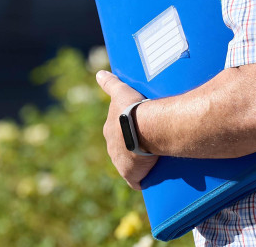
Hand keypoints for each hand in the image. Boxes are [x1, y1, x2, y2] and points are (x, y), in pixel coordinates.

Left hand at [95, 70, 158, 189]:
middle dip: (133, 148)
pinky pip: (137, 181)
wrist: (144, 128)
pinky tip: (153, 177)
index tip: (139, 130)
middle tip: (151, 143)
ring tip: (156, 159)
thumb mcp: (121, 91)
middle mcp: (112, 149)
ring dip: (140, 164)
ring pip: (130, 165)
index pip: (117, 133)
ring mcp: (121, 164)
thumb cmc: (133, 108)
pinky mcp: (131, 176)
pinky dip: (144, 179)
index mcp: (110, 131)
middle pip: (123, 150)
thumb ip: (110, 83)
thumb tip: (99, 74)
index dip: (127, 132)